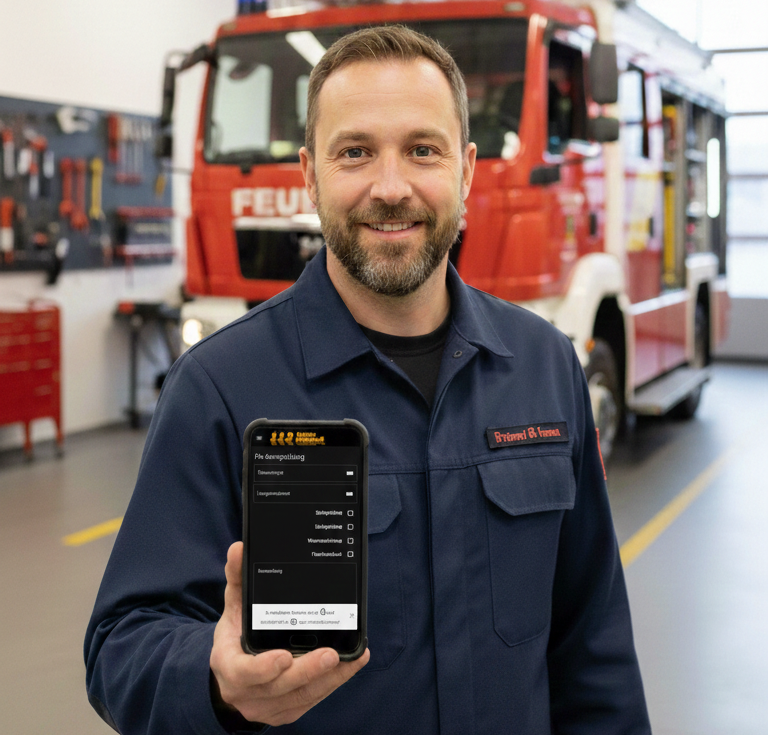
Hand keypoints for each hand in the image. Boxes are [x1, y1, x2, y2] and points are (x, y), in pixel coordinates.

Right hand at [210, 542, 369, 725]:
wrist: (233, 674)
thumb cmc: (235, 636)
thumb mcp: (233, 606)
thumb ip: (238, 578)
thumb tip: (239, 548)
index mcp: (229, 665)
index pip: (243, 672)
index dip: (263, 668)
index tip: (284, 656)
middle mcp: (247, 692)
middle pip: (279, 687)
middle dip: (307, 671)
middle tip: (330, 654)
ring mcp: (268, 706)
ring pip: (301, 696)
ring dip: (328, 678)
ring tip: (351, 657)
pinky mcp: (288, 711)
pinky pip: (313, 699)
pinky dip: (334, 683)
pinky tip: (352, 663)